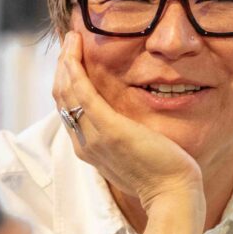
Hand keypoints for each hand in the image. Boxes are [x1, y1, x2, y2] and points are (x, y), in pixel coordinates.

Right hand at [53, 32, 204, 214]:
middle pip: (61, 98)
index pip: (67, 109)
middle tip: (70, 41)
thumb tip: (123, 124)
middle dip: (62, 66)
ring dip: (65, 61)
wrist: (171, 195)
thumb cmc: (161, 175)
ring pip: (65, 92)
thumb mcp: (133, 154)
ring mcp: (93, 137)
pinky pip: (81, 94)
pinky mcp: (108, 130)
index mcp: (88, 148)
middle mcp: (83, 143)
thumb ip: (121, 137)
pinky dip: (74, 69)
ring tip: (71, 39)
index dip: (66, 81)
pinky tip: (76, 52)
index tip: (73, 58)